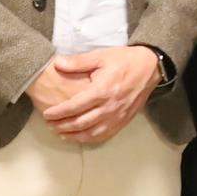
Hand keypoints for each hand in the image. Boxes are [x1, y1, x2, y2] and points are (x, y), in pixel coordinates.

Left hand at [32, 46, 161, 144]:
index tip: (46, 114)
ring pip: (91, 133)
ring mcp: (117, 116)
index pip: (75, 106)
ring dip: (74, 136)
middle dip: (62, 125)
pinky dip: (89, 139)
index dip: (58, 112)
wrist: (150, 68)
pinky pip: (104, 135)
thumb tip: (56, 64)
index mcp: (102, 90)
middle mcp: (109, 107)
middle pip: (80, 122)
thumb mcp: (100, 56)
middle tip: (49, 124)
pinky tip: (79, 137)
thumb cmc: (124, 60)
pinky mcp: (123, 121)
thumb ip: (78, 62)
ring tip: (60, 133)